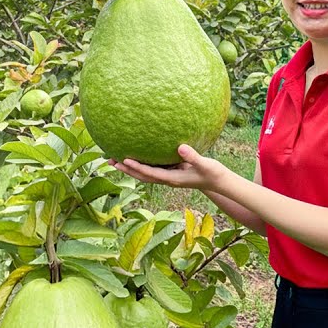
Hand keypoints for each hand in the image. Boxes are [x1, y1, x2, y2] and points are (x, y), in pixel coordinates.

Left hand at [110, 144, 229, 190]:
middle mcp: (167, 179)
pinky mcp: (171, 171)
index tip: (124, 160)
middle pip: (142, 175)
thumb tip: (180, 147)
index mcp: (172, 179)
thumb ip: (193, 156)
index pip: (150, 173)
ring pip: (145, 172)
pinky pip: (152, 167)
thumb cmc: (212, 173)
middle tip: (110, 160)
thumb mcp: (205, 164)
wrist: (218, 181)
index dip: (137, 167)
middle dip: (126, 169)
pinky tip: (136, 154)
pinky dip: (142, 163)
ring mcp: (168, 176)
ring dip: (130, 167)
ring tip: (115, 158)